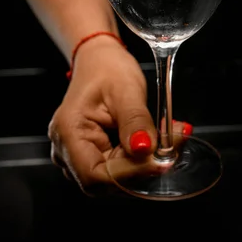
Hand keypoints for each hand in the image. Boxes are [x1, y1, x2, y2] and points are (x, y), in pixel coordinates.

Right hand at [48, 38, 188, 194]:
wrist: (99, 60)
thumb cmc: (107, 69)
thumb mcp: (126, 89)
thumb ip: (135, 121)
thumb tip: (145, 150)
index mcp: (68, 132)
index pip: (96, 174)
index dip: (130, 174)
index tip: (161, 160)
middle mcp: (66, 151)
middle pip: (106, 181)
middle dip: (143, 167)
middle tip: (175, 141)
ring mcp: (77, 156)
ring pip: (115, 178)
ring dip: (146, 162)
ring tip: (169, 134)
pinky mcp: (93, 155)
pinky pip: (118, 168)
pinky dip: (141, 158)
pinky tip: (157, 139)